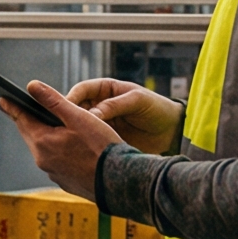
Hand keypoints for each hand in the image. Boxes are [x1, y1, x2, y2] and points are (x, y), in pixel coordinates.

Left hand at [5, 80, 130, 200]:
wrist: (121, 182)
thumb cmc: (103, 148)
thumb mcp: (78, 118)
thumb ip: (53, 101)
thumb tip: (32, 86)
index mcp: (42, 142)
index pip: (22, 120)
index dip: (13, 108)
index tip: (3, 100)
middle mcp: (43, 160)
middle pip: (31, 135)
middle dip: (30, 122)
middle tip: (25, 111)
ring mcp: (54, 174)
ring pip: (45, 150)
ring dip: (47, 139)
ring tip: (53, 129)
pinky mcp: (66, 183)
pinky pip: (58, 164)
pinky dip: (60, 154)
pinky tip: (72, 151)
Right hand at [61, 77, 182, 154]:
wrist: (173, 132)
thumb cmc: (157, 109)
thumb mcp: (137, 101)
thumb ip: (114, 105)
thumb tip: (90, 115)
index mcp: (105, 89)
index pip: (81, 90)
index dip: (71, 98)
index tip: (64, 109)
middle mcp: (99, 104)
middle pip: (75, 108)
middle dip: (69, 116)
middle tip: (65, 127)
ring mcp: (101, 122)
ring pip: (80, 124)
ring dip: (75, 130)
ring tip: (71, 140)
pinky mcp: (104, 137)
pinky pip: (89, 138)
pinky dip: (84, 142)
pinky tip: (81, 148)